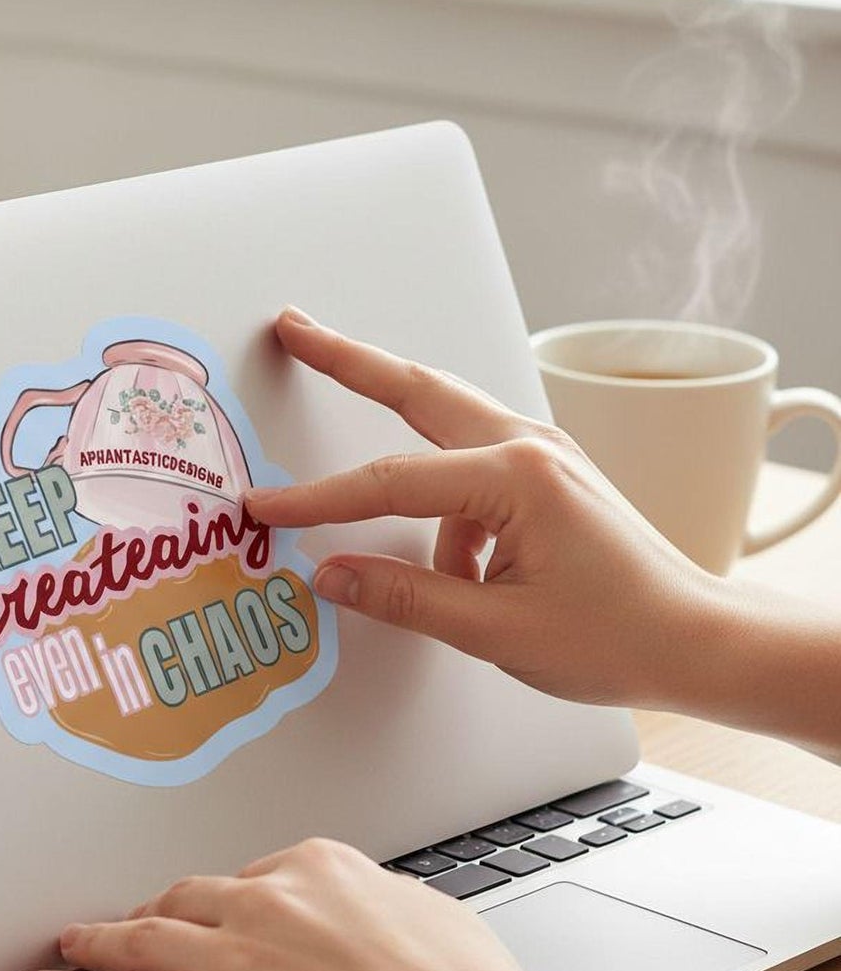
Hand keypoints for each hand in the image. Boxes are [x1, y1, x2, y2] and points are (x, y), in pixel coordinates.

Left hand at [21, 839, 671, 970]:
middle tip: (124, 923)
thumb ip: (381, 904)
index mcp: (316, 867)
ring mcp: (233, 959)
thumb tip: (376, 911)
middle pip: (185, 900)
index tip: (208, 914)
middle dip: (149, 911)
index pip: (248, 878)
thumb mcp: (428, 912)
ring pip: (142, 939)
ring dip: (98, 940)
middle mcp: (264, 901)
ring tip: (70, 944)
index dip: (221, 904)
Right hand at [245, 307, 729, 709]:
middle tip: (295, 329)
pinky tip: (455, 571)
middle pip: (419, 391)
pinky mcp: (548, 477)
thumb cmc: (619, 636)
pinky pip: (471, 474)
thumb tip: (331, 575)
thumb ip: (406, 599)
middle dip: (350, 360)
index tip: (268, 507)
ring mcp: (544, 456)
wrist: (702, 641)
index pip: (391, 482)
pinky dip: (443, 510)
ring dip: (392, 419)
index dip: (320, 499)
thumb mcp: (498, 630)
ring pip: (445, 420)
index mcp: (519, 478)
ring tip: (345, 414)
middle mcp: (532, 447)